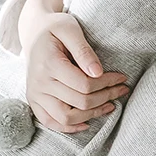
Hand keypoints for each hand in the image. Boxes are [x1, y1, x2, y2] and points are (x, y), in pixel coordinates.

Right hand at [18, 0, 128, 133]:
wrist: (33, 32)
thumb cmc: (55, 28)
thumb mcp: (70, 29)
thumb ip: (84, 51)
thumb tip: (98, 73)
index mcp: (48, 64)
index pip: (85, 84)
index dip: (108, 83)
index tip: (122, 77)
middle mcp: (39, 82)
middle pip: (80, 102)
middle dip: (106, 97)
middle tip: (122, 89)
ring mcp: (35, 94)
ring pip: (67, 118)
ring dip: (92, 114)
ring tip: (110, 106)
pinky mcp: (34, 101)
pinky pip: (50, 122)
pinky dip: (68, 128)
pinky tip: (87, 123)